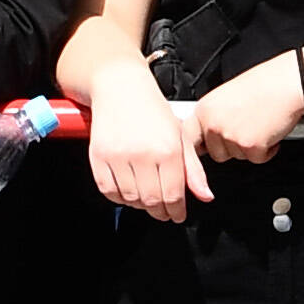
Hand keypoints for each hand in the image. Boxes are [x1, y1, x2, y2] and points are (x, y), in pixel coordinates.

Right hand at [84, 72, 193, 221]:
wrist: (121, 88)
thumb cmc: (154, 111)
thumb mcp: (181, 136)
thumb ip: (194, 170)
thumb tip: (205, 197)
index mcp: (168, 149)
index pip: (173, 195)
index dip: (176, 211)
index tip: (177, 215)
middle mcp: (143, 154)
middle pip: (151, 201)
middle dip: (160, 212)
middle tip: (163, 211)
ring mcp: (118, 156)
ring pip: (130, 199)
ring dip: (140, 205)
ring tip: (147, 198)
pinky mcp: (98, 156)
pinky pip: (108, 190)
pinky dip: (119, 197)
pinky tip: (129, 192)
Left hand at [187, 52, 303, 170]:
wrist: (288, 82)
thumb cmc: (264, 85)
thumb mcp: (226, 97)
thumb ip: (213, 117)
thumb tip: (207, 138)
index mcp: (204, 109)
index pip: (188, 139)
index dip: (195, 151)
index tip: (199, 157)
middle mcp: (213, 123)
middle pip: (216, 153)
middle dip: (232, 147)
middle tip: (247, 127)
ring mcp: (230, 136)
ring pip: (237, 157)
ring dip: (251, 147)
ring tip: (260, 124)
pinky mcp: (250, 146)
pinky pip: (257, 159)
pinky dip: (267, 150)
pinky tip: (270, 130)